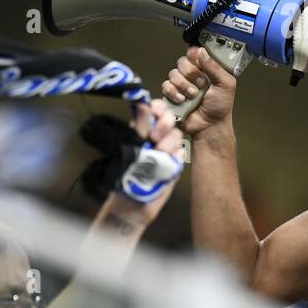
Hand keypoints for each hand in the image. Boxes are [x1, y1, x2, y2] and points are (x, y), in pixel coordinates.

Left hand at [102, 99, 184, 229]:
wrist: (133, 203)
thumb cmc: (125, 174)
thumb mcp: (131, 146)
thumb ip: (138, 126)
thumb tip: (141, 103)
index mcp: (141, 128)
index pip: (155, 108)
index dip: (159, 108)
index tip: (156, 113)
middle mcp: (155, 135)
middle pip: (169, 118)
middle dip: (165, 124)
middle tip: (155, 137)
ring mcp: (167, 148)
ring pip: (177, 134)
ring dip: (168, 142)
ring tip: (159, 154)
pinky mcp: (175, 161)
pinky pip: (181, 151)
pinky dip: (176, 155)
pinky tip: (168, 162)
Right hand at [162, 45, 236, 137]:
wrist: (209, 126)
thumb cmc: (220, 107)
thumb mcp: (225, 84)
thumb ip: (215, 67)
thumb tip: (202, 51)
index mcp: (206, 68)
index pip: (195, 52)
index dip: (195, 55)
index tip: (198, 61)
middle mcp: (193, 74)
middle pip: (182, 62)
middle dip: (191, 74)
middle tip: (201, 84)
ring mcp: (181, 84)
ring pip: (173, 73)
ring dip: (184, 85)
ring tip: (193, 95)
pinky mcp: (172, 94)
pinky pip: (166, 86)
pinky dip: (174, 93)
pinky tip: (183, 100)